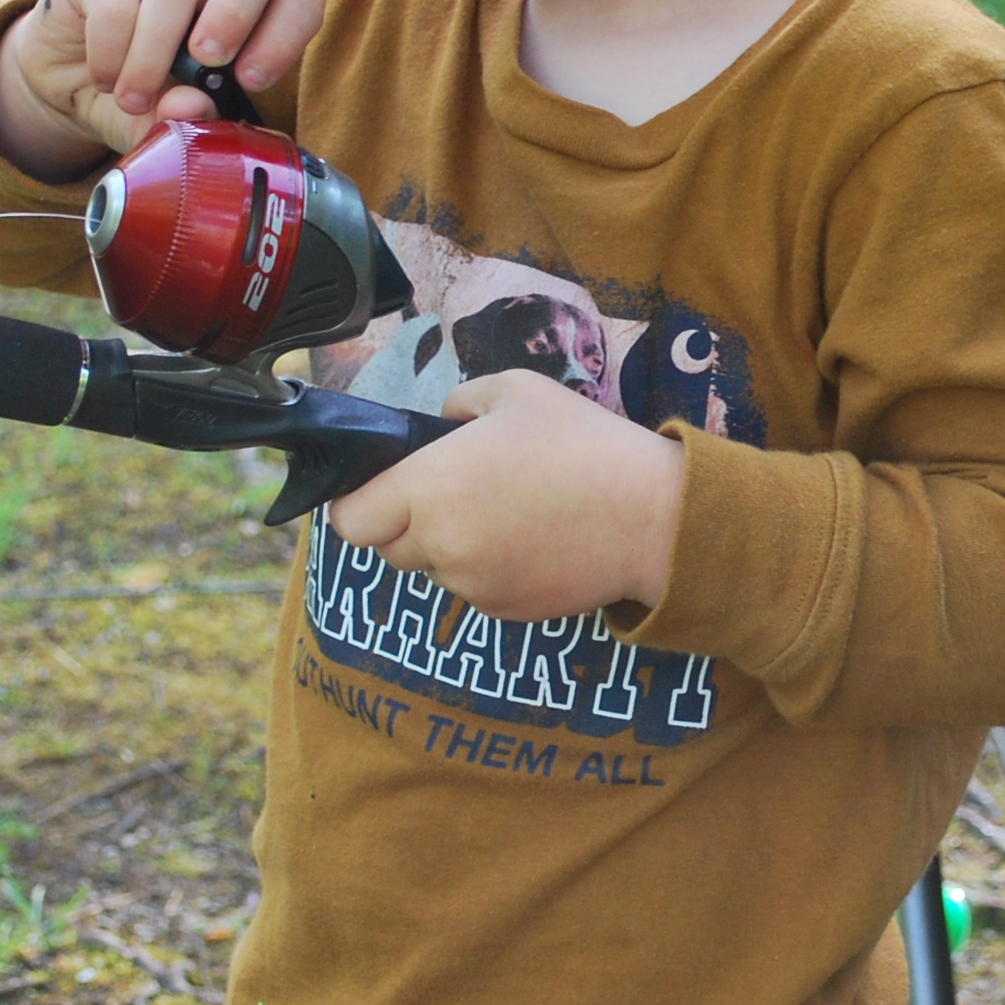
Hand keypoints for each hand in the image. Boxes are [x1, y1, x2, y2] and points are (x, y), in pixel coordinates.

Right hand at [0, 0, 320, 180]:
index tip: (251, 81)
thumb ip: (189, 126)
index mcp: (251, 12)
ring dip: (154, 49)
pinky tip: (105, 78)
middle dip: (236, 10)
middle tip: (207, 61)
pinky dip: (110, 44)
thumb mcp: (171, 126)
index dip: (287, 32)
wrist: (71, 85)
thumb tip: (192, 107)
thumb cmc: (145, 101)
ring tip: (134, 99)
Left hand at [326, 371, 686, 622]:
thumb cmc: (583, 444)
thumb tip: (443, 423)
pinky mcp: (505, 612)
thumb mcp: (517, 391)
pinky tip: (533, 541)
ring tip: (506, 514)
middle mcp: (440, 545)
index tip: (381, 488)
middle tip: (454, 493)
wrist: (653, 518)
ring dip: (451, 547)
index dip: (358, 503)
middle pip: (387, 548)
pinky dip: (489, 571)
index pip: (350, 520)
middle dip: (407, 523)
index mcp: (429, 487)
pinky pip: (475, 590)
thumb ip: (460, 402)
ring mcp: (472, 586)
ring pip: (435, 571)